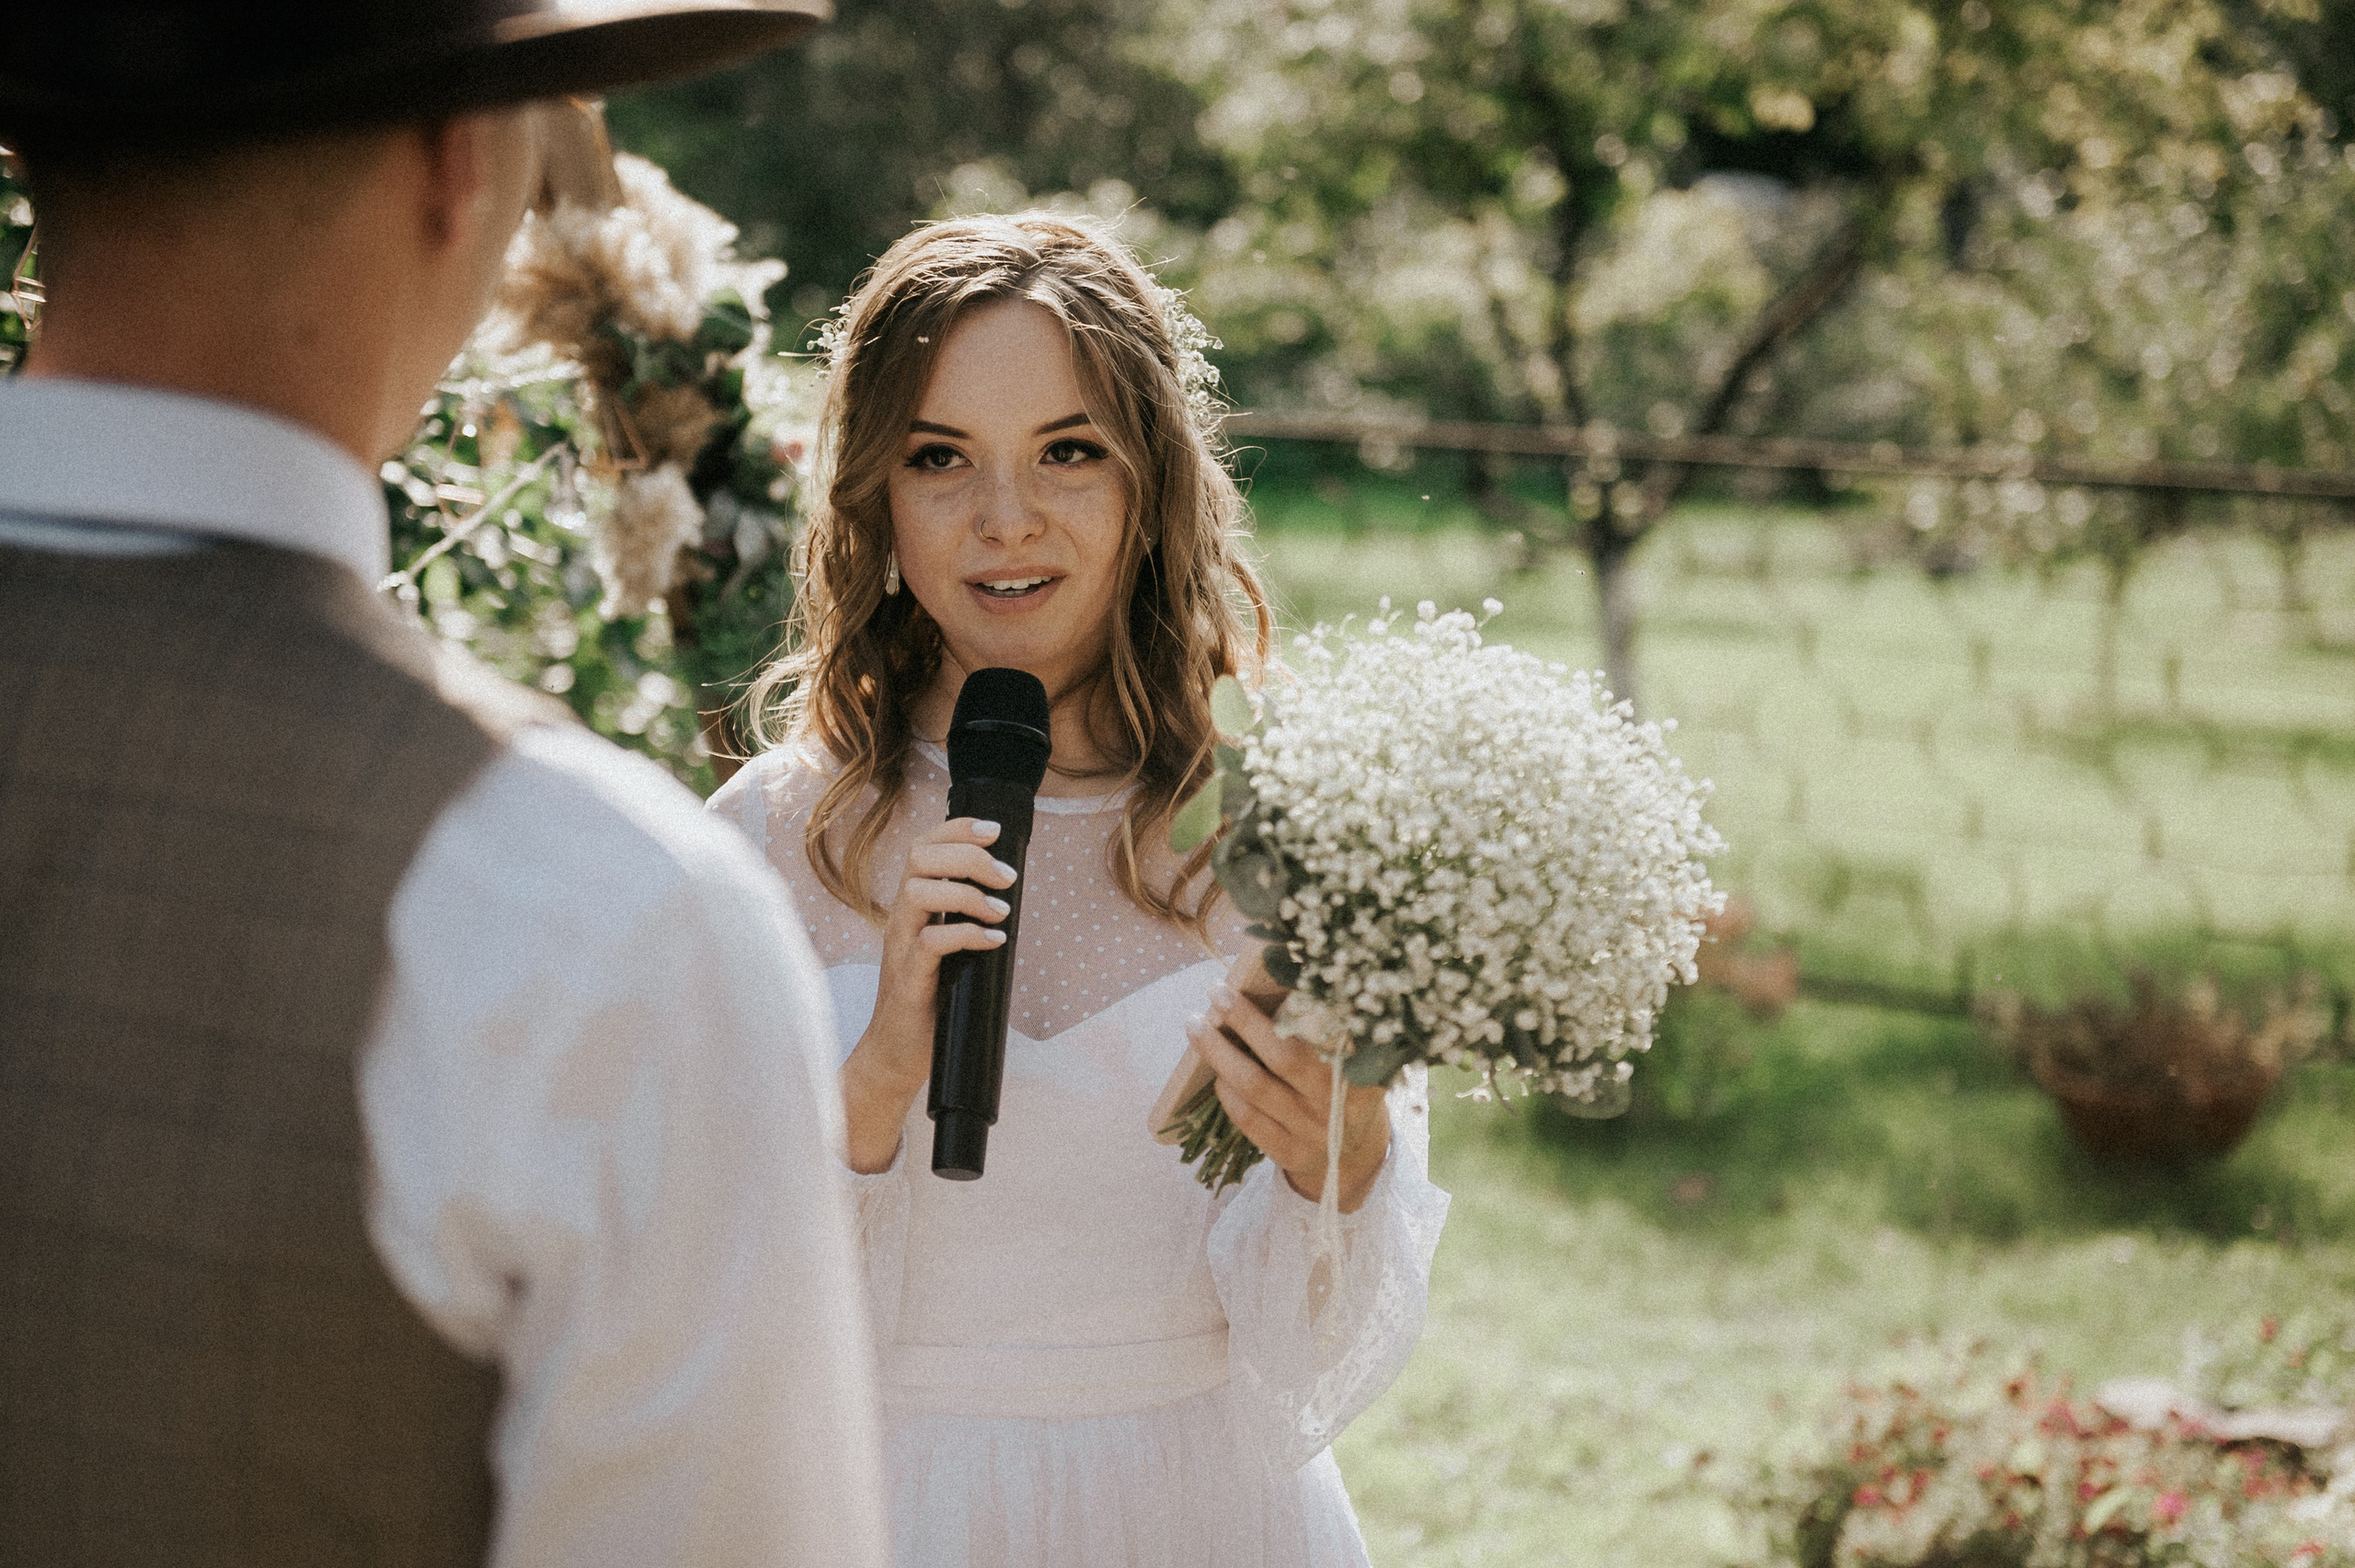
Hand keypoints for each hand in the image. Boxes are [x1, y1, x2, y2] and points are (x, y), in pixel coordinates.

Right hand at [839, 817, 1018, 1172]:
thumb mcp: (950, 951)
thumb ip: (968, 920)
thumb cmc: (931, 1001)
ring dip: (968, 895)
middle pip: (920, 857)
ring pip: (919, 892)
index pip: (924, 847)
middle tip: (1008, 877)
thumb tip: (1010, 895)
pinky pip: (930, 943)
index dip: (957, 829)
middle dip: (969, 855)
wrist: (897, 1056)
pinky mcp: (908, 981)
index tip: (995, 830)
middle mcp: (901, 920)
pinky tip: (994, 940)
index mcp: (912, 907)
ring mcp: (900, 949)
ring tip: (1001, 912)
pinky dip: (966, 935)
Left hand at [1187, 970, 1391, 1212]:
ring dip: (1219, 1053)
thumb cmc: (1344, 1084)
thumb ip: (1330, 1026)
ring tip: (1197, 1026)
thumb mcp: (1353, 1056)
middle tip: (1216, 992)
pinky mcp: (1291, 1153)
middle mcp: (1340, 1104)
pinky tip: (1216, 1073)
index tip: (1260, 979)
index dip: (1292, 1005)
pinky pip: (1249, 1119)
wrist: (1354, 1152)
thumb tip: (1279, 974)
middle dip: (1244, 1021)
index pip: (1325, 1032)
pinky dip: (1228, 1093)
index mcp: (1361, 1071)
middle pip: (1284, 1057)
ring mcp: (1315, 1132)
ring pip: (1256, 1087)